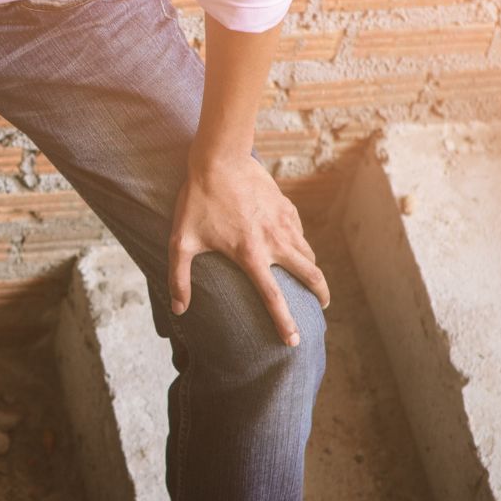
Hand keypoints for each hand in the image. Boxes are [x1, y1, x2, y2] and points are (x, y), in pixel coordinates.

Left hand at [167, 153, 328, 345]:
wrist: (219, 159)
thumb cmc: (197, 200)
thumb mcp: (181, 241)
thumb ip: (179, 278)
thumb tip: (178, 309)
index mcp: (251, 255)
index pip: (273, 297)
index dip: (285, 323)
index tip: (294, 341)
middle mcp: (274, 241)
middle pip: (309, 275)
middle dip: (321, 294)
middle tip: (322, 307)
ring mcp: (284, 223)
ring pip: (309, 253)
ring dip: (313, 269)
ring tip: (311, 279)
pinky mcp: (287, 207)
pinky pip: (300, 232)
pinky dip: (302, 244)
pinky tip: (294, 247)